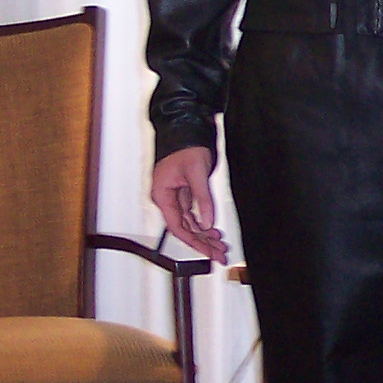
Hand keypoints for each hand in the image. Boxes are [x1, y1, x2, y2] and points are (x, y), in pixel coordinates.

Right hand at [150, 146, 228, 262]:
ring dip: (205, 234)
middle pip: (184, 227)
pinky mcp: (184, 192)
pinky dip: (204, 222)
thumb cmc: (185, 146)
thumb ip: (202, 199)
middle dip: (202, 241)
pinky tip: (214, 231)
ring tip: (220, 245)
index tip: (207, 251)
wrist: (187, 129)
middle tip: (219, 253)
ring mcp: (175, 196)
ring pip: (190, 222)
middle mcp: (166, 198)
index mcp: (162, 195)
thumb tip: (206, 222)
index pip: (177, 226)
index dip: (193, 241)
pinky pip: (193, 213)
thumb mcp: (196, 173)